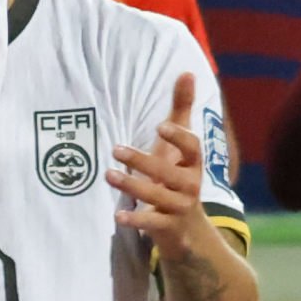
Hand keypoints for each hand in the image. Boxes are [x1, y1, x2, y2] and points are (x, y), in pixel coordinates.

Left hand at [109, 75, 221, 262]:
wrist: (187, 229)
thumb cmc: (177, 176)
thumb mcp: (179, 146)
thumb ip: (181, 110)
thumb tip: (186, 71)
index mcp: (193, 163)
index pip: (193, 147)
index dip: (179, 137)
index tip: (161, 126)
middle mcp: (190, 184)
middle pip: (168, 172)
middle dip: (143, 161)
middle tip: (115, 149)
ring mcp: (179, 207)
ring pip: (157, 196)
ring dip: (132, 186)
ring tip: (108, 175)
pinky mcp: (167, 227)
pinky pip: (151, 222)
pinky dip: (135, 219)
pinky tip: (117, 215)